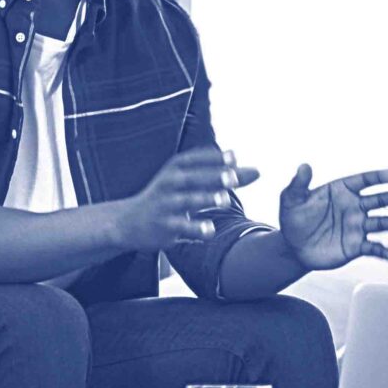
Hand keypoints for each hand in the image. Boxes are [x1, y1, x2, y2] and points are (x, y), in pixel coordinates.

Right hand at [113, 147, 257, 250]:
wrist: (130, 222)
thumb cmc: (170, 197)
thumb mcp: (191, 183)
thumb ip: (225, 178)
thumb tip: (257, 171)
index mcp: (176, 169)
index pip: (196, 160)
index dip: (214, 158)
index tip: (234, 156)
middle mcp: (169, 184)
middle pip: (193, 179)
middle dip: (212, 177)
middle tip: (233, 177)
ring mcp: (166, 206)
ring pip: (187, 202)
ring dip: (205, 200)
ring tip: (224, 200)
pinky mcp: (165, 227)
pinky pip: (182, 228)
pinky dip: (195, 229)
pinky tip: (209, 230)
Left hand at [278, 164, 387, 270]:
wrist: (294, 247)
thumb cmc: (293, 218)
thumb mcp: (291, 199)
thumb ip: (298, 184)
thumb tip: (303, 166)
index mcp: (342, 190)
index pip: (364, 180)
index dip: (380, 177)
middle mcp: (354, 207)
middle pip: (380, 200)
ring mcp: (357, 227)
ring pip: (382, 223)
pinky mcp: (356, 246)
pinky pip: (373, 248)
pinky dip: (385, 251)